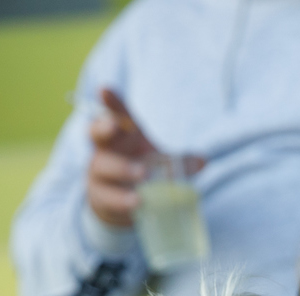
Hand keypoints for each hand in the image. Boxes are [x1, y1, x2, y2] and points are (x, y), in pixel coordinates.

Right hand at [85, 88, 203, 228]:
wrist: (121, 203)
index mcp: (122, 134)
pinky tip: (137, 202)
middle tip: (113, 125)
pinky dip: (122, 199)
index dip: (110, 101)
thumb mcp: (161, 163)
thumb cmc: (142, 170)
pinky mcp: (100, 197)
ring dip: (123, 169)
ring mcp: (99, 173)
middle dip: (103, 127)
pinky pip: (108, 197)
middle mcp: (105, 150)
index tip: (104, 89)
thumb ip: (180, 162)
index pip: (115, 114)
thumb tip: (202, 161)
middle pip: (97, 134)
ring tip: (143, 173)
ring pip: (103, 167)